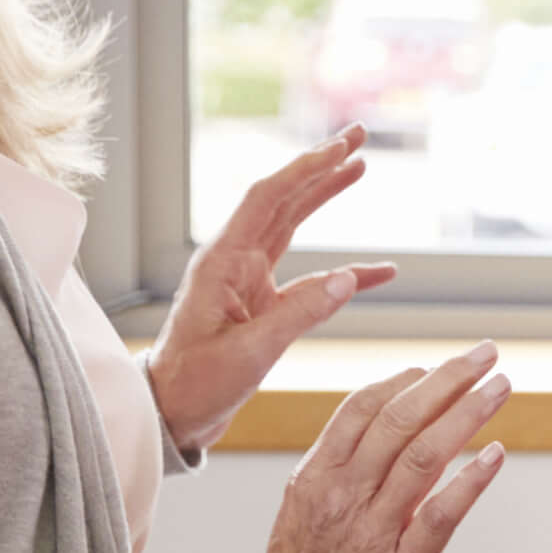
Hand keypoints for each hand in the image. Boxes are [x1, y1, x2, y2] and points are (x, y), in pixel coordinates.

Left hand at [145, 133, 395, 457]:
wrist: (171, 414)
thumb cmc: (195, 384)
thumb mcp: (248, 353)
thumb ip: (299, 314)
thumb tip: (348, 278)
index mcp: (222, 263)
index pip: (267, 199)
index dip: (305, 170)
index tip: (340, 148)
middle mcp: (234, 262)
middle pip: (282, 200)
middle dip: (320, 167)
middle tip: (358, 138)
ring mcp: (248, 282)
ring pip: (293, 226)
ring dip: (324, 197)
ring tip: (359, 168)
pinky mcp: (262, 305)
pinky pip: (309, 279)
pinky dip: (345, 273)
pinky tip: (380, 271)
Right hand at [235, 343, 508, 552]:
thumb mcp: (301, 516)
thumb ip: (341, 477)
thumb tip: (392, 443)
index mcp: (313, 478)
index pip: (360, 408)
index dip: (404, 379)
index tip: (436, 365)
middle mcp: (340, 496)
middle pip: (400, 419)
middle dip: (447, 380)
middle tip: (485, 355)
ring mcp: (369, 531)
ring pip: (424, 455)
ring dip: (467, 414)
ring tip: (501, 387)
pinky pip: (439, 515)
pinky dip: (471, 481)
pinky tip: (496, 455)